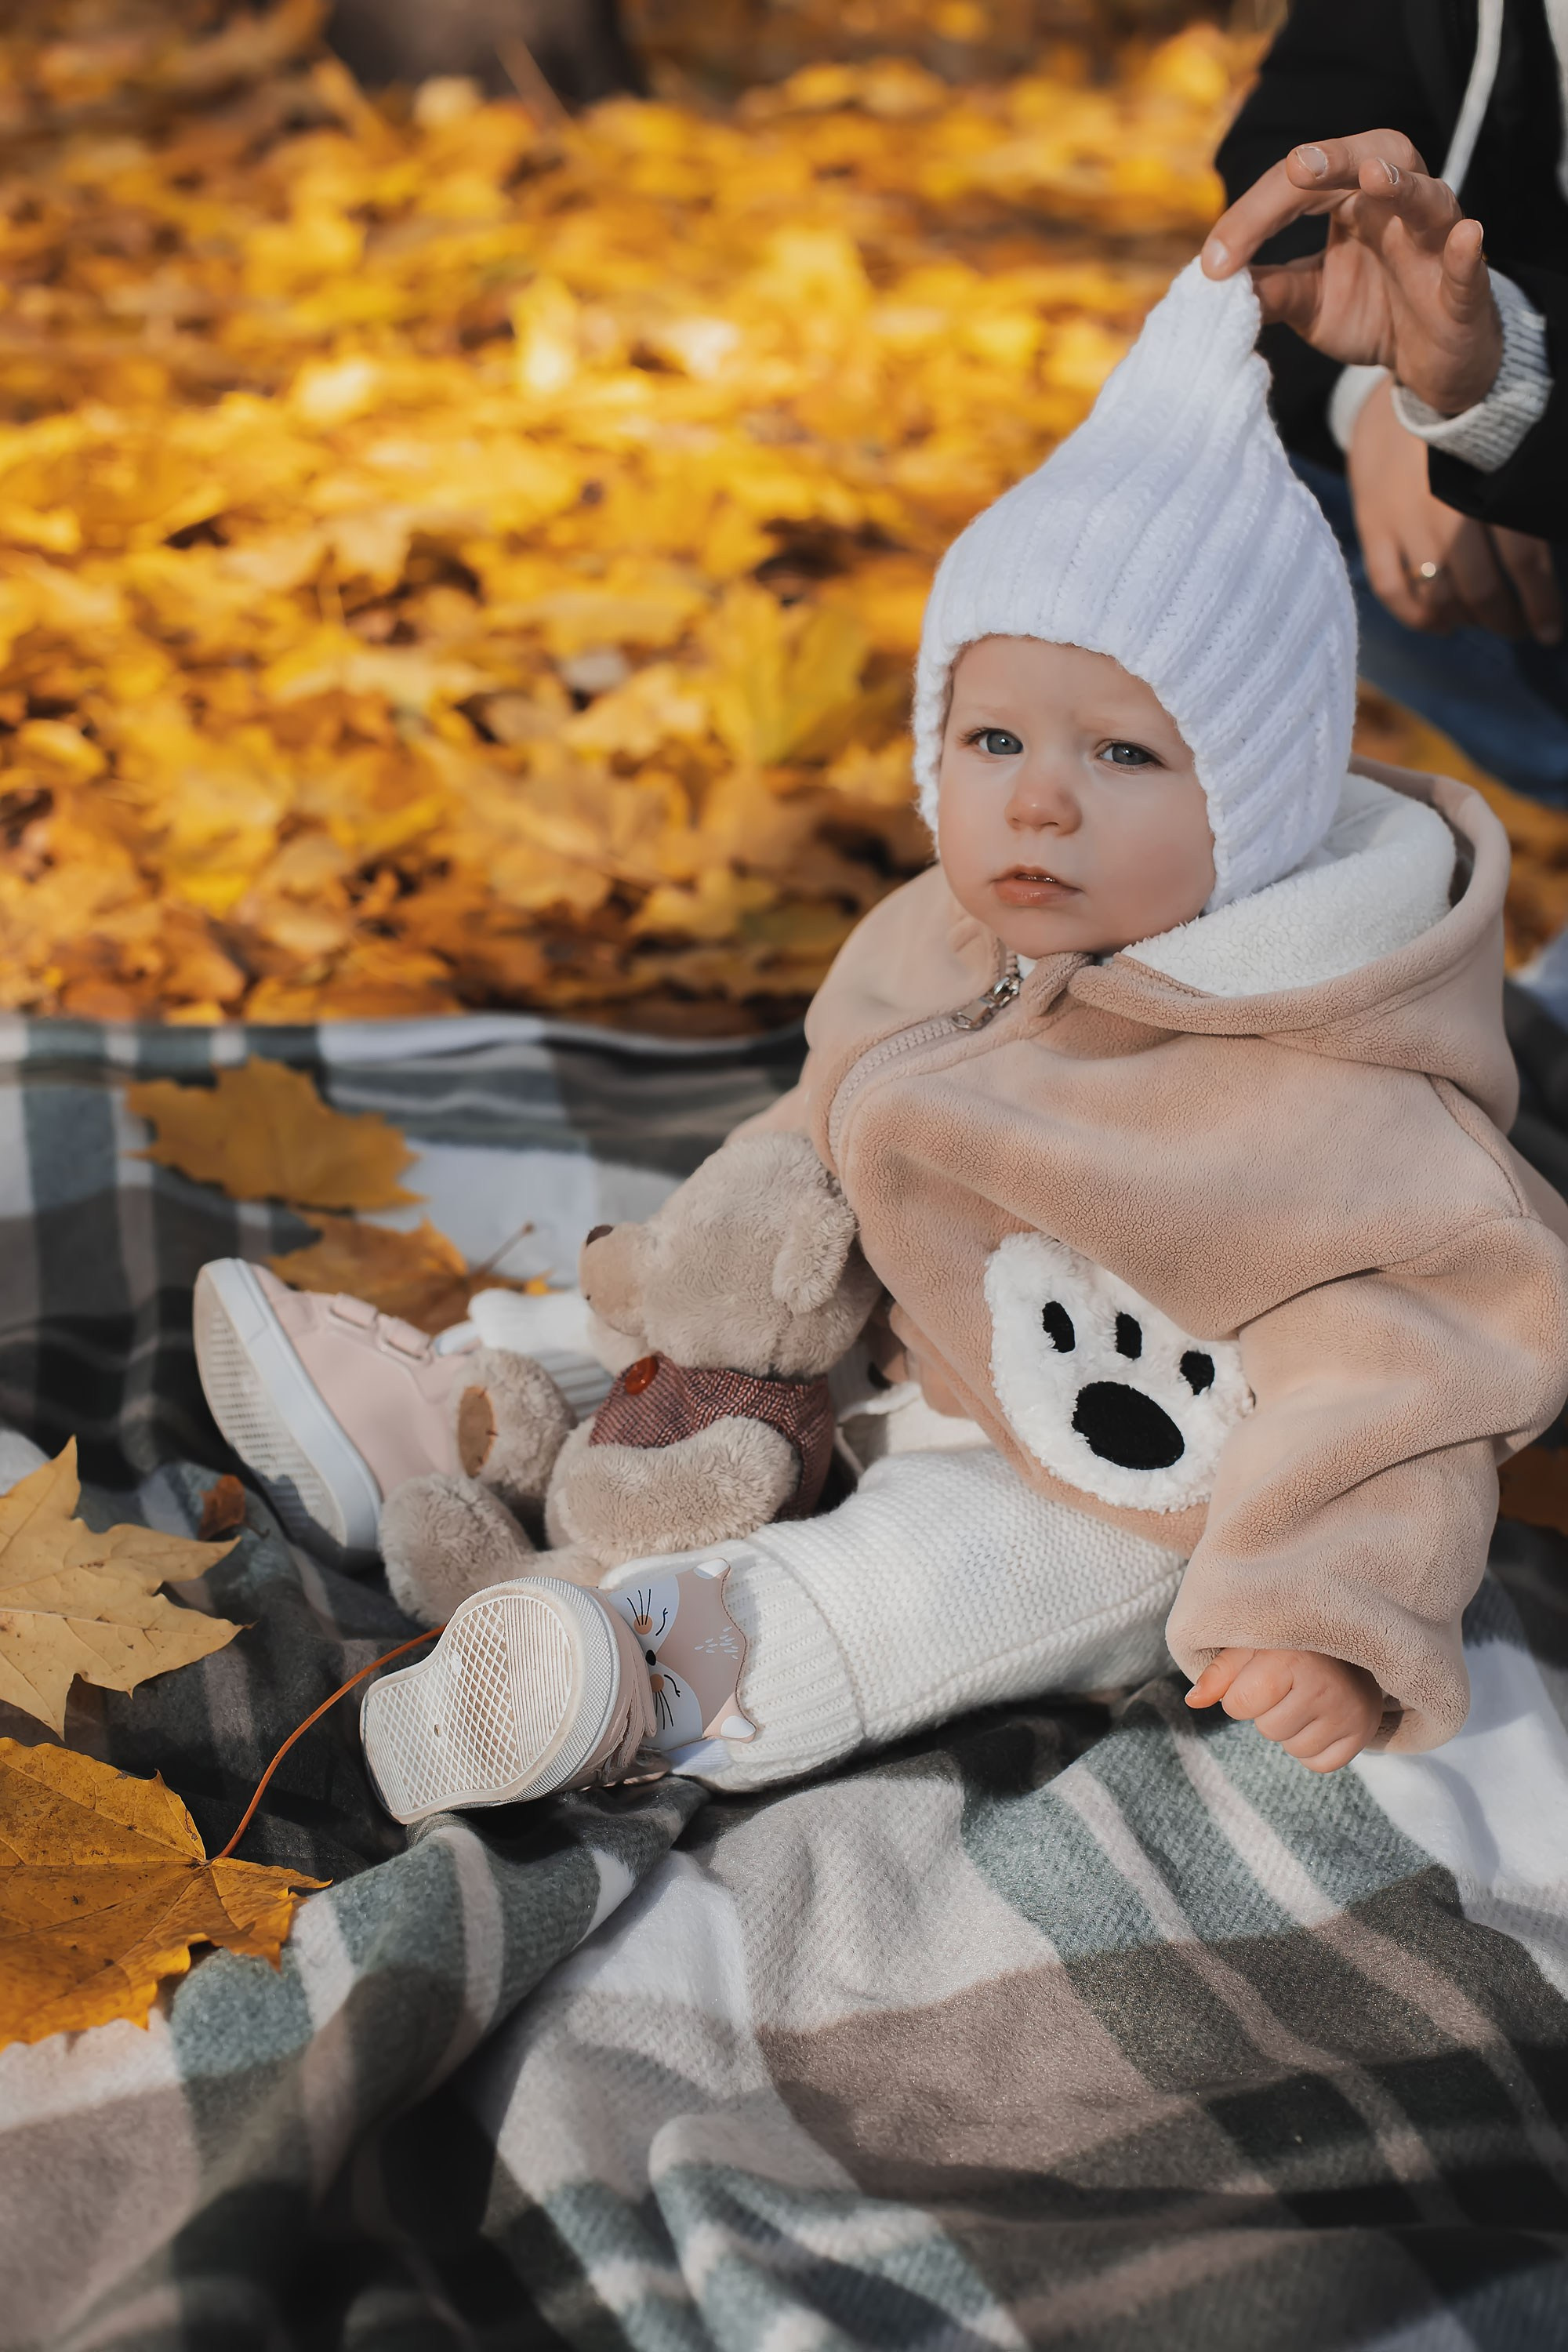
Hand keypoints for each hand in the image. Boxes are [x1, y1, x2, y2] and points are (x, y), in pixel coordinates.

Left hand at [1185, 1646, 1382, 1772]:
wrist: (1347, 1644)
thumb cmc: (1288, 1644)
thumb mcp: (1250, 1646)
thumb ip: (1219, 1672)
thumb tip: (1192, 1701)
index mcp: (1291, 1658)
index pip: (1238, 1705)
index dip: (1240, 1695)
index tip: (1260, 1675)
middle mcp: (1325, 1687)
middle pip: (1268, 1730)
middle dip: (1269, 1711)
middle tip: (1289, 1686)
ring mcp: (1348, 1713)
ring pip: (1293, 1749)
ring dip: (1291, 1729)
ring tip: (1306, 1697)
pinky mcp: (1362, 1733)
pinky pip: (1319, 1764)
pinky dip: (1314, 1747)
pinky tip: (1321, 1717)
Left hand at [1203, 130, 1500, 418]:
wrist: (1424, 360)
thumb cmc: (1369, 313)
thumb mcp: (1309, 303)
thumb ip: (1268, 289)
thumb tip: (1212, 282)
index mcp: (1351, 200)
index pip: (1299, 187)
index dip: (1254, 218)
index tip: (1214, 264)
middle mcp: (1395, 203)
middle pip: (1368, 158)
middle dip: (1334, 159)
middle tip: (1298, 169)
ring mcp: (1435, 238)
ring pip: (1427, 195)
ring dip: (1403, 185)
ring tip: (1375, 178)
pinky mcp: (1464, 283)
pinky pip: (1468, 259)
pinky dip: (1465, 247)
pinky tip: (1465, 236)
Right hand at [1349, 377, 1562, 641]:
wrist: (1398, 387)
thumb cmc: (1466, 421)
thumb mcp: (1504, 448)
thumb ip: (1520, 498)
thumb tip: (1544, 559)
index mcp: (1489, 483)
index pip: (1523, 560)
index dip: (1540, 604)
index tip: (1550, 632)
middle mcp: (1445, 506)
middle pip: (1480, 587)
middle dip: (1504, 618)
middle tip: (1518, 628)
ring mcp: (1403, 519)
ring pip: (1438, 595)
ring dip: (1464, 620)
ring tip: (1478, 622)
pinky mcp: (1371, 524)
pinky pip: (1391, 588)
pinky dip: (1417, 616)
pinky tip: (1439, 624)